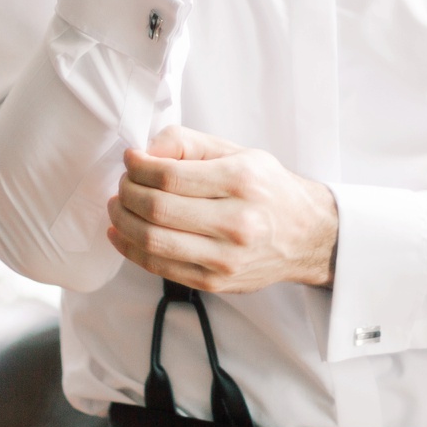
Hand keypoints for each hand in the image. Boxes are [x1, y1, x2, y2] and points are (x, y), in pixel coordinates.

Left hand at [106, 127, 339, 292]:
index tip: (131, 160)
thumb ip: (190, 143)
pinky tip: (122, 234)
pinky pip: (159, 267)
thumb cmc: (268, 190)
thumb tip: (146, 151)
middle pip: (157, 208)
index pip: (169, 176)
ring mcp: (226, 258)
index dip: (138, 167)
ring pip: (153, 240)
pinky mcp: (215, 282)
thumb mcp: (239, 153)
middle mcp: (237, 222)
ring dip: (123, 221)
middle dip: (127, 192)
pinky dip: (131, 250)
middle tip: (123, 184)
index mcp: (242, 181)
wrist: (307, 236)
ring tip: (119, 206)